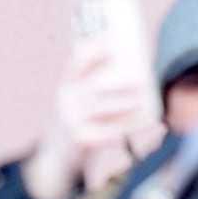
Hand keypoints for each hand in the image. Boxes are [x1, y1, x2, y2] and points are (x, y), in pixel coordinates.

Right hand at [22, 41, 157, 198]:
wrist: (58, 154)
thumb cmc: (82, 119)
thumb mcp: (83, 99)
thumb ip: (101, 85)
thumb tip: (137, 73)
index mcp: (68, 85)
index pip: (76, 64)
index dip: (91, 52)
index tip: (108, 43)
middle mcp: (66, 100)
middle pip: (94, 87)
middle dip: (117, 84)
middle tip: (139, 82)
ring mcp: (70, 120)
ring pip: (100, 108)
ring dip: (121, 104)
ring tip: (138, 102)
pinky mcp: (77, 139)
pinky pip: (100, 134)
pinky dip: (113, 133)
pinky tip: (123, 134)